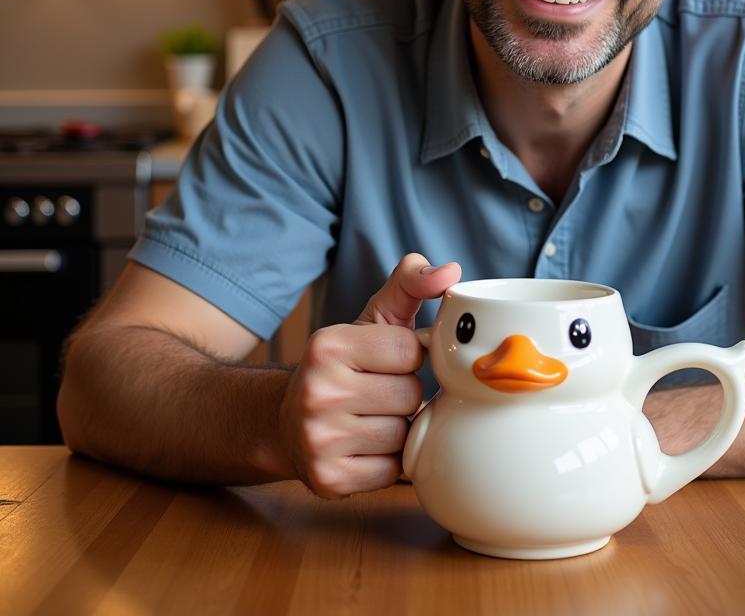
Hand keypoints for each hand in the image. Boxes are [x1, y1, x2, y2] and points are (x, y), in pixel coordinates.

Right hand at [279, 253, 459, 497]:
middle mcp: (317, 391)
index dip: (409, 357)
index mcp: (328, 345)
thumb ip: (410, 284)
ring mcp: (319, 439)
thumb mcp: (373, 318)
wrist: (287, 422)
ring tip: (374, 418)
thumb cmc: (345, 365)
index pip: (409, 350)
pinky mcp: (329, 479)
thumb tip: (450, 271)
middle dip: (405, 394)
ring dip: (399, 428)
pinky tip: (367, 446)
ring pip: (403, 434)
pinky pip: (393, 471)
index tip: (389, 361)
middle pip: (409, 395)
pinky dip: (389, 461)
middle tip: (380, 393)